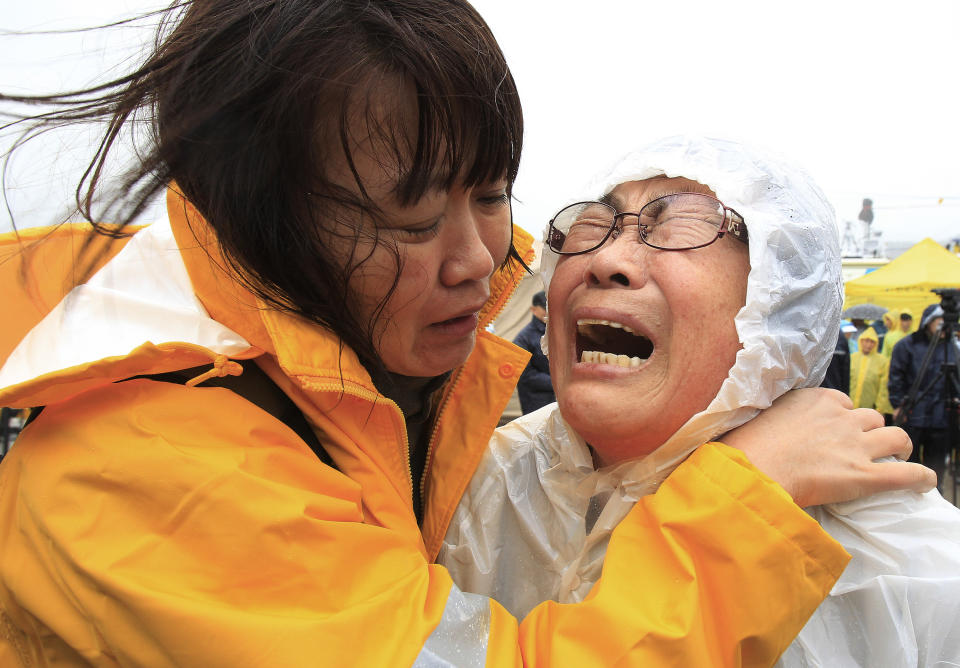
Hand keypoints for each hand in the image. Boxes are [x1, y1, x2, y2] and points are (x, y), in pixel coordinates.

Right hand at [722, 388, 935, 506]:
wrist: (751, 469)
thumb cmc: (745, 446)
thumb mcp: (760, 416)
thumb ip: (777, 417)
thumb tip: (771, 427)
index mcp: (816, 400)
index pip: (841, 402)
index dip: (841, 418)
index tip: (833, 431)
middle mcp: (841, 417)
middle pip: (871, 417)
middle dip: (870, 430)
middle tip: (863, 446)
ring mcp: (855, 446)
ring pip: (896, 437)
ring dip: (897, 447)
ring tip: (895, 458)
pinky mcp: (864, 475)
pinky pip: (906, 474)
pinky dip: (920, 477)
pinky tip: (925, 482)